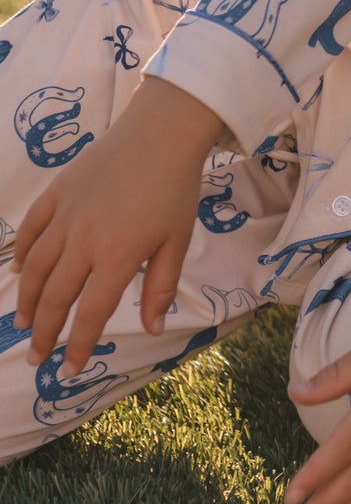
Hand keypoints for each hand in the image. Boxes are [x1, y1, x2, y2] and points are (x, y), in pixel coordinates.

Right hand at [14, 77, 222, 376]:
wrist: (161, 133)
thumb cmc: (176, 189)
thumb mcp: (177, 241)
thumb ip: (161, 286)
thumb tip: (152, 328)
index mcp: (117, 257)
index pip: (90, 314)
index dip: (78, 346)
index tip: (69, 370)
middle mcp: (84, 241)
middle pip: (56, 297)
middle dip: (44, 332)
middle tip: (36, 356)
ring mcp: (66, 215)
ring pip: (36, 266)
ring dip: (28, 298)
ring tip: (24, 321)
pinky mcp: (57, 192)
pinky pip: (31, 228)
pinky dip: (22, 251)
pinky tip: (20, 269)